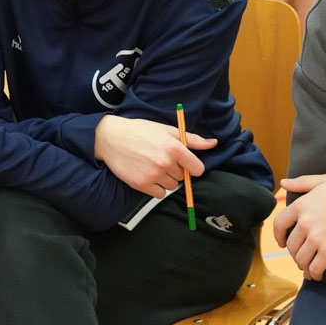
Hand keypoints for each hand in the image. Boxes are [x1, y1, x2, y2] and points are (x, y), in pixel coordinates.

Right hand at [94, 116, 215, 197]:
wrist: (111, 138)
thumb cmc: (141, 131)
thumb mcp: (168, 130)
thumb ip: (192, 140)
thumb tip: (213, 143)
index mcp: (174, 147)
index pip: (197, 168)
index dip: (194, 167)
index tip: (188, 165)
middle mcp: (165, 162)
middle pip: (183, 177)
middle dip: (176, 170)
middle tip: (162, 159)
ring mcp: (153, 175)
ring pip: (171, 186)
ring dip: (166, 179)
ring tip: (153, 166)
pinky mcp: (141, 185)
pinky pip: (159, 194)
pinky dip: (156, 188)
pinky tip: (148, 175)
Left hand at [275, 173, 325, 279]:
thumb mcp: (324, 180)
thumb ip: (302, 182)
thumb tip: (283, 183)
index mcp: (301, 205)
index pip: (279, 223)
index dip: (278, 235)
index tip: (282, 243)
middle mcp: (305, 223)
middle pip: (291, 245)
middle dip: (294, 253)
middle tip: (301, 256)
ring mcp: (316, 239)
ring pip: (300, 259)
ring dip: (303, 265)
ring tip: (308, 267)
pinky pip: (315, 268)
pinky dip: (314, 274)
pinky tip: (317, 275)